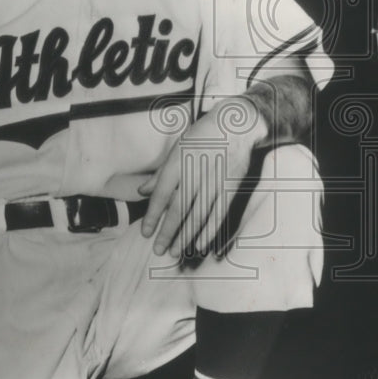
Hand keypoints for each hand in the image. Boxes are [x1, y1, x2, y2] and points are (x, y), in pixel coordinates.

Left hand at [138, 97, 266, 257]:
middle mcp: (195, 172)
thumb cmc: (201, 136)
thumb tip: (142, 192)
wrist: (235, 126)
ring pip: (198, 215)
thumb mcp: (176, 148)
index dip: (153, 215)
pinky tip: (200, 244)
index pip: (161, 194)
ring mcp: (214, 181)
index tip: (146, 233)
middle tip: (158, 251)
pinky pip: (218, 214)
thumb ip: (160, 173)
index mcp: (178, 161)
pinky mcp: (230, 187)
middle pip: (179, 209)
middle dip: (167, 232)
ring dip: (185, 236)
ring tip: (175, 252)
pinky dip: (209, 231)